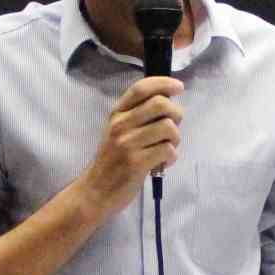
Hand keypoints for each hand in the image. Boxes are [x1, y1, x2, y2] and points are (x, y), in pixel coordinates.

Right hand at [81, 75, 182, 217]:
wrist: (95, 191)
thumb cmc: (112, 160)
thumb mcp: (117, 132)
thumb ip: (137, 116)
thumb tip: (167, 103)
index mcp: (117, 114)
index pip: (141, 88)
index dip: (164, 83)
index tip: (178, 87)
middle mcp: (121, 125)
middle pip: (160, 104)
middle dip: (176, 113)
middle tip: (173, 128)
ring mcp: (128, 144)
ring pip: (168, 128)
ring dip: (175, 139)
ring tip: (167, 148)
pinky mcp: (136, 163)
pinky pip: (168, 150)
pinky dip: (171, 157)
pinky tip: (163, 163)